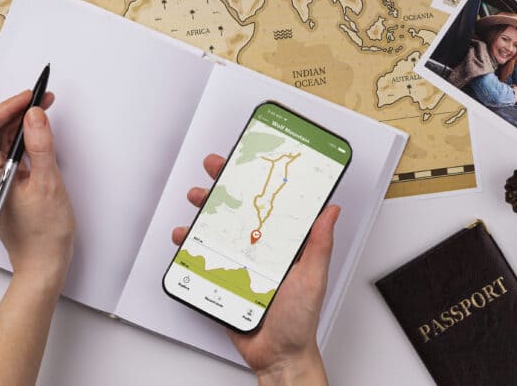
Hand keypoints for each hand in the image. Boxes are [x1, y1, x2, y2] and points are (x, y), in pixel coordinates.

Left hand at [0, 90, 73, 289]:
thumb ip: (40, 145)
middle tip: (42, 99)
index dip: (7, 106)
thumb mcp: (48, 184)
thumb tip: (34, 114)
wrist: (42, 266)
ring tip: (43, 111)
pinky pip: (4, 154)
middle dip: (15, 111)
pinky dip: (20, 140)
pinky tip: (37, 134)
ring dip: (18, 124)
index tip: (31, 97)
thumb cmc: (44, 235)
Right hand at [172, 154, 336, 383]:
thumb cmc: (299, 320)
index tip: (249, 161)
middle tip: (214, 171)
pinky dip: (190, 246)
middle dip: (224, 187)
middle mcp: (260, 248)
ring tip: (196, 202)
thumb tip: (331, 211)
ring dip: (203, 212)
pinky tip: (185, 239)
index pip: (269, 203)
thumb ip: (319, 245)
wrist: (277, 356)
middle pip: (238, 210)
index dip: (257, 180)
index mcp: (283, 243)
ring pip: (217, 228)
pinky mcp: (222, 278)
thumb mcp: (313, 277)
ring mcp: (239, 262)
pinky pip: (202, 257)